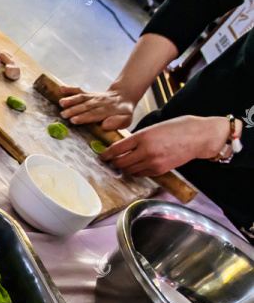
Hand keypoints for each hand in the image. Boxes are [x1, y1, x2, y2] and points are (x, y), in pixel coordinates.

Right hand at [58, 85, 136, 129]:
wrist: (124, 95)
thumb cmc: (124, 112)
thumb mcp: (127, 119)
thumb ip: (118, 122)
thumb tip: (105, 124)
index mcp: (109, 110)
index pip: (95, 114)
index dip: (84, 117)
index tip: (74, 120)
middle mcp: (100, 102)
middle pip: (86, 106)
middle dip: (74, 109)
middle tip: (64, 114)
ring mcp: (93, 97)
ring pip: (82, 98)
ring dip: (71, 100)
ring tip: (61, 103)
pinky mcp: (88, 94)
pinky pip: (79, 91)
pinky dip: (70, 89)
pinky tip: (62, 88)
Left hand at [101, 116, 227, 176]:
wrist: (199, 137)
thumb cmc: (178, 128)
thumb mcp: (153, 128)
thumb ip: (138, 138)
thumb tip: (123, 147)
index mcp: (143, 136)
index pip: (117, 149)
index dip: (106, 154)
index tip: (102, 156)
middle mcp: (146, 151)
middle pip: (121, 163)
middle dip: (114, 163)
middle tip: (111, 161)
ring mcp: (153, 162)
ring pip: (129, 170)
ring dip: (124, 168)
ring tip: (123, 164)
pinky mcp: (160, 170)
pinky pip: (141, 174)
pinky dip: (136, 171)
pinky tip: (136, 166)